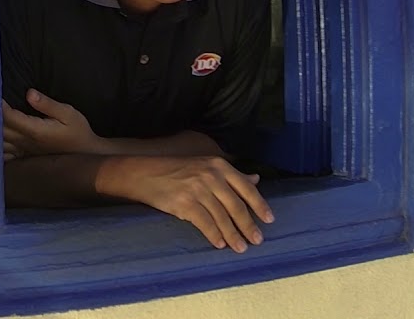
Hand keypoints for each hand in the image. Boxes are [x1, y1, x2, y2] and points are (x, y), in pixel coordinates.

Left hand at [2, 90, 105, 160]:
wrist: (86, 155)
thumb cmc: (78, 131)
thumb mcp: (68, 113)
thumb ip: (47, 104)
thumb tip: (29, 93)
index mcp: (35, 130)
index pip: (9, 117)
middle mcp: (25, 142)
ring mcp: (23, 151)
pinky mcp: (24, 156)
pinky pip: (4, 155)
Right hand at [97, 154, 273, 252]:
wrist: (144, 174)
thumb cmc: (176, 170)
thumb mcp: (205, 166)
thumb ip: (231, 175)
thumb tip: (255, 179)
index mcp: (218, 165)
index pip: (246, 187)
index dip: (259, 205)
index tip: (269, 220)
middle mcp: (210, 176)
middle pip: (236, 205)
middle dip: (248, 225)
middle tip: (257, 240)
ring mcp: (197, 189)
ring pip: (222, 217)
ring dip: (233, 235)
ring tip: (241, 247)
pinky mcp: (184, 203)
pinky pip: (205, 223)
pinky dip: (214, 235)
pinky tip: (220, 244)